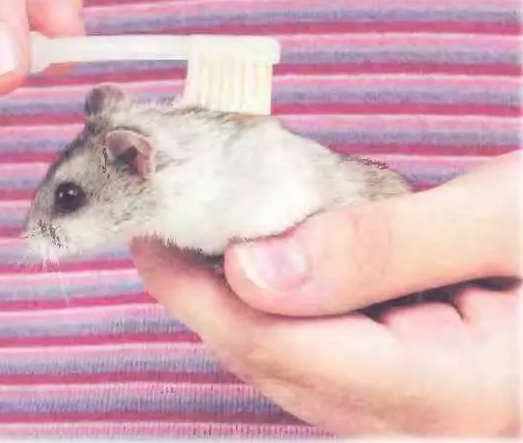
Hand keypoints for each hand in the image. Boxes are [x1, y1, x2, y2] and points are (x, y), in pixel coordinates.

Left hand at [130, 151, 520, 435]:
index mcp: (457, 390)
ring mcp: (425, 419)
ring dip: (241, 312)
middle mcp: (431, 426)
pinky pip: (327, 363)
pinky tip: (267, 273)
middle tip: (163, 239)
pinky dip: (287, 316)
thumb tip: (255, 265)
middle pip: (282, 369)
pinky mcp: (420, 391)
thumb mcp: (509, 218)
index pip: (287, 351)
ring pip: (298, 373)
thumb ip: (386, 246)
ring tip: (198, 251)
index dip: (205, 296)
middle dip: (209, 306)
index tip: (154, 239)